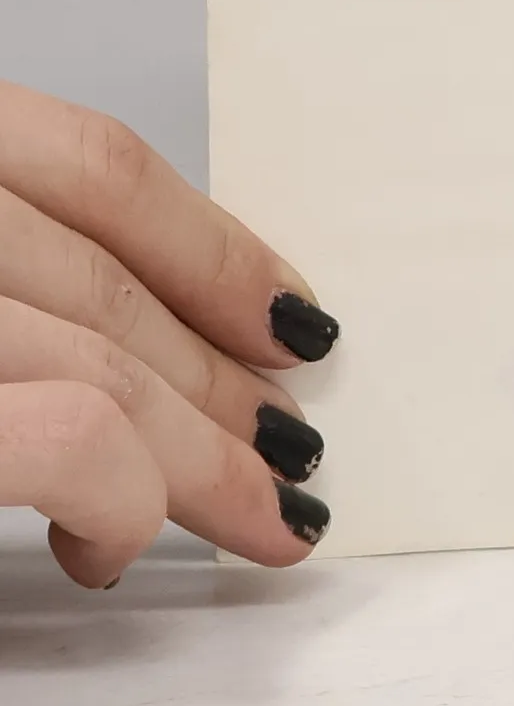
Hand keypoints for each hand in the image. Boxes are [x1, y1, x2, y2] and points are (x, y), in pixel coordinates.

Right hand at [0, 81, 335, 586]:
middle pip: (105, 278)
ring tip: (259, 515)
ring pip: (104, 365)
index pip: (92, 162)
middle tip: (293, 443)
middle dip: (220, 374)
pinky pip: (68, 439)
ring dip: (202, 454)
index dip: (212, 245)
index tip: (292, 312)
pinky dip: (117, 497)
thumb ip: (19, 266)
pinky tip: (111, 542)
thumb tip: (148, 339)